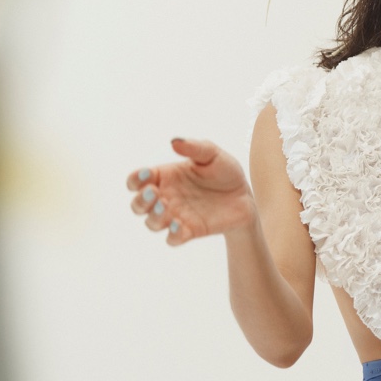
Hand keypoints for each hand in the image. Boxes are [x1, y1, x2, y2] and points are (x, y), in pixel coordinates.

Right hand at [126, 138, 253, 244]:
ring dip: (154, 216)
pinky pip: (172, 239)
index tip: (147, 174)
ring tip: (165, 206)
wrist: (244, 195)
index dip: (135, 179)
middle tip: (154, 192)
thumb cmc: (225, 171)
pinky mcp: (189, 231)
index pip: (137, 181)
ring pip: (152, 223)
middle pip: (138, 205)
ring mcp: (176, 216)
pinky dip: (172, 234)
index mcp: (165, 177)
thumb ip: (194, 147)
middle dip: (140, 200)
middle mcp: (165, 197)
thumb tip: (174, 141)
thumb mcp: (212, 154)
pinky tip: (179, 225)